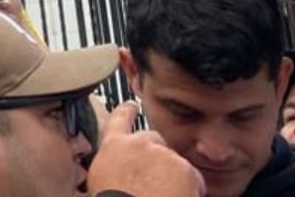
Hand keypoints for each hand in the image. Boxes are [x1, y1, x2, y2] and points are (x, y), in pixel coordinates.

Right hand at [86, 103, 204, 196]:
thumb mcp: (100, 177)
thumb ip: (112, 163)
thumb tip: (119, 167)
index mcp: (114, 145)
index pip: (120, 118)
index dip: (127, 111)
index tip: (131, 106)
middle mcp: (139, 143)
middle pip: (154, 140)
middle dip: (157, 156)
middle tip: (154, 179)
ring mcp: (164, 154)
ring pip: (175, 162)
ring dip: (173, 176)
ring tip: (163, 196)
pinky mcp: (185, 169)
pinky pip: (194, 179)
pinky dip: (190, 189)